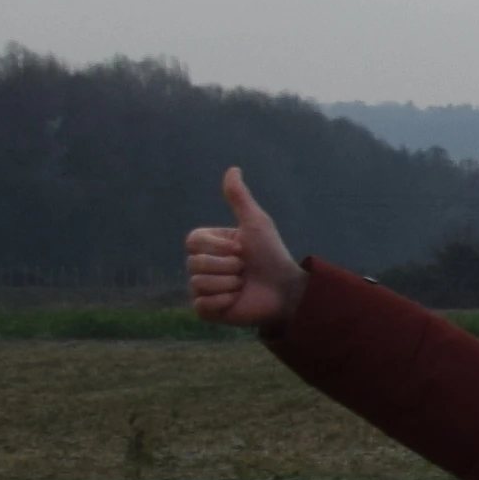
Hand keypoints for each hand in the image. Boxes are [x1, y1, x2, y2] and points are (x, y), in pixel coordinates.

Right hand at [184, 167, 303, 329]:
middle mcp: (201, 266)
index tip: (240, 248)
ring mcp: (201, 288)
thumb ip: (240, 199)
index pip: (192, 241)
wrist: (286, 289)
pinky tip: (237, 301)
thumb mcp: (256, 223)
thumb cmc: (271, 255)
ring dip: (229, 284)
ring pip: (199, 282)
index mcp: (208, 245)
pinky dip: (224, 301)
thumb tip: (233, 169)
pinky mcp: (206, 310)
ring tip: (243, 285)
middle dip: (228, 266)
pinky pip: (202, 303)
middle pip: (195, 263)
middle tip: (245, 270)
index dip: (218, 246)